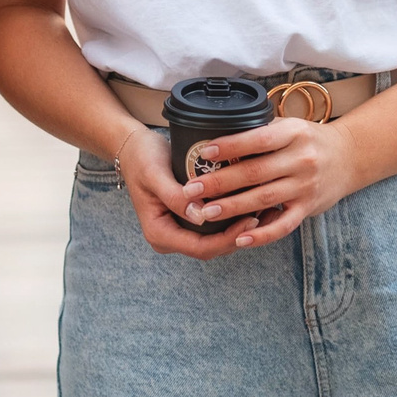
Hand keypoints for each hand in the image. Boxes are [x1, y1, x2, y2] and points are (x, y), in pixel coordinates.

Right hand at [115, 127, 260, 261]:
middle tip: (264, 216)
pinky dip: (231, 221)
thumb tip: (200, 216)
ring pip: (215, 241)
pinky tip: (250, 206)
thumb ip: (175, 197)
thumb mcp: (155, 174)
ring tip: (264, 212)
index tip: (250, 219)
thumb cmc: (142, 157)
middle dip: (238, 237)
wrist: (132, 147)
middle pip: (211, 249)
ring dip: (238, 230)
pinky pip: (212, 229)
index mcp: (159, 233)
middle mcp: (169, 238)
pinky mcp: (186, 220)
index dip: (228, 238)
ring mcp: (178, 231)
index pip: (200, 248)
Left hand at [183, 116, 362, 249]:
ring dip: (233, 208)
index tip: (204, 153)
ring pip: (264, 199)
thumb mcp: (288, 126)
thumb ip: (260, 131)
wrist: (348, 157)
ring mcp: (306, 186)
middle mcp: (301, 159)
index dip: (230, 146)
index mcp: (293, 133)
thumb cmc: (307, 140)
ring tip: (206, 212)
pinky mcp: (308, 208)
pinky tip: (241, 239)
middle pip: (255, 172)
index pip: (257, 139)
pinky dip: (262, 234)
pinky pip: (283, 225)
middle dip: (220, 182)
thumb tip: (215, 138)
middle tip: (192, 189)